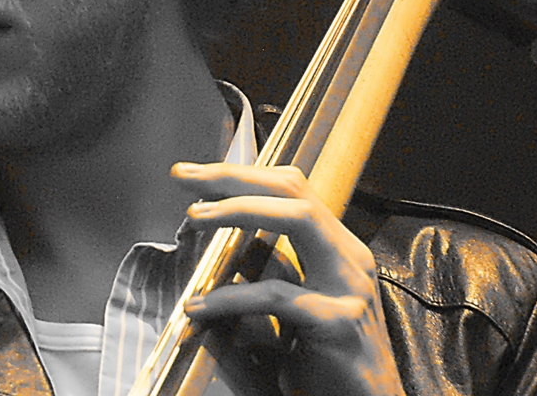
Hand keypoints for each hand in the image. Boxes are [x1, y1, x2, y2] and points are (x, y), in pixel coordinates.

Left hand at [172, 162, 404, 395]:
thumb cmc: (328, 361)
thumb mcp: (298, 307)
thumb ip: (274, 274)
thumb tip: (223, 250)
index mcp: (340, 248)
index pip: (293, 189)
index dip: (244, 175)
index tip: (197, 176)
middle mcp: (350, 257)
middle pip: (293, 191)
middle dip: (235, 178)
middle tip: (186, 179)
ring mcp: (349, 286)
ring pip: (297, 220)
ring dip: (237, 212)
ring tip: (193, 219)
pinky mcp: (337, 322)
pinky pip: (276, 296)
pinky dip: (231, 297)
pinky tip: (199, 307)